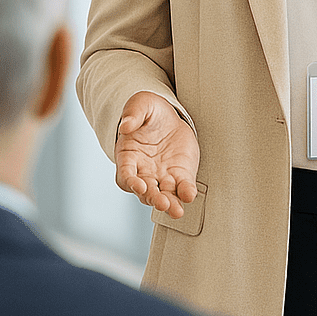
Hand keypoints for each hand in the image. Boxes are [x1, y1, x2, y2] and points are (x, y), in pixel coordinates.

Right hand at [115, 91, 199, 217]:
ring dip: (169, 202)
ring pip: (162, 194)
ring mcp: (161, 175)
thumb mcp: (141, 104)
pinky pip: (182, 186)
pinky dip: (185, 192)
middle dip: (152, 198)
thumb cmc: (149, 112)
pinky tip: (190, 195)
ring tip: (176, 211)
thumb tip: (126, 126)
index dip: (131, 181)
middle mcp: (143, 171)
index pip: (126, 174)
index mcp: (128, 157)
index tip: (138, 185)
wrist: (168, 117)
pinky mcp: (179, 174)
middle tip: (162, 203)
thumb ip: (133, 113)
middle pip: (145, 190)